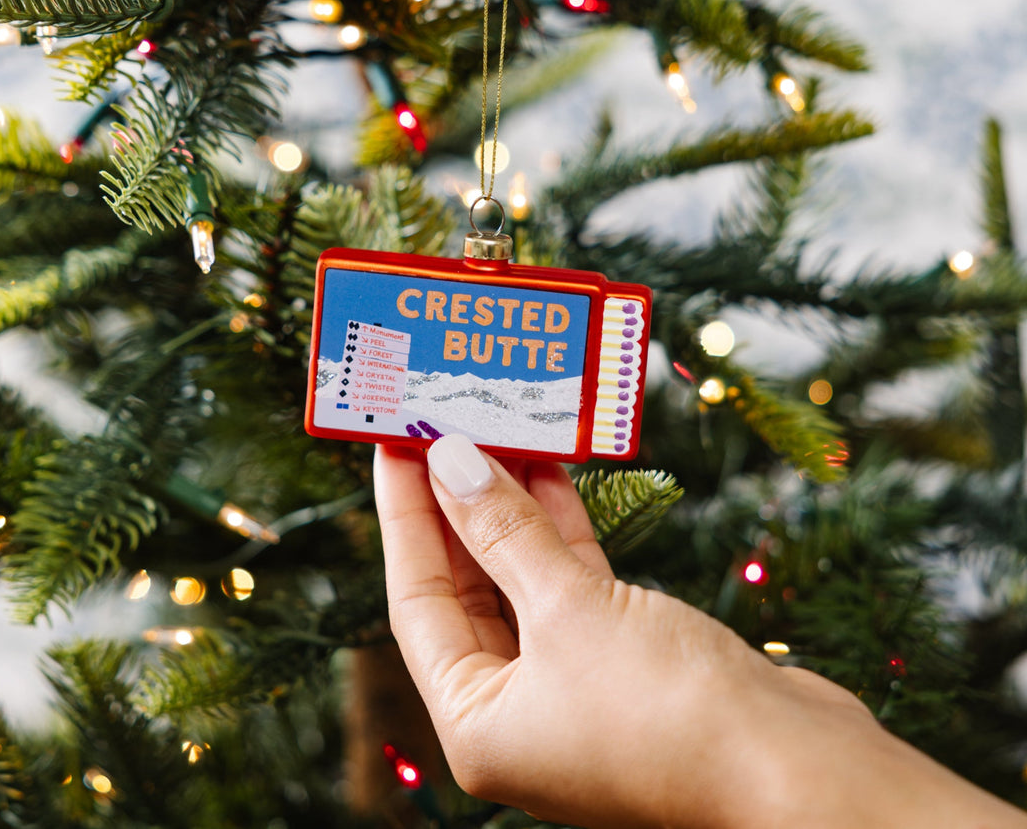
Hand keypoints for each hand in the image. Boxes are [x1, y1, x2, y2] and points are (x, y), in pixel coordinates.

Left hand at [375, 435, 1025, 828]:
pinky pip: (574, 582)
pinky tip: (552, 468)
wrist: (797, 770)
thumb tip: (449, 462)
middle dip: (456, 503)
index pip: (417, 601)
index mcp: (479, 724)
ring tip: (493, 426)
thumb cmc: (670, 713)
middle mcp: (519, 711)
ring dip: (511, 505)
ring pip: (524, 578)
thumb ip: (502, 532)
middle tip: (441, 422)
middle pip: (468, 586)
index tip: (394, 444)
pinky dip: (563, 528)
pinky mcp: (626, 661)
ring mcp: (574, 687)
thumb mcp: (568, 610)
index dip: (404, 516)